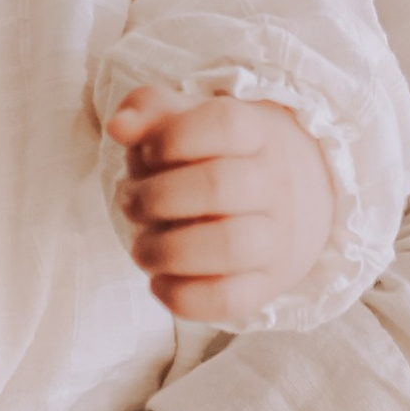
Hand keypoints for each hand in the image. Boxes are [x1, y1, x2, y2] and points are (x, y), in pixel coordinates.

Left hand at [109, 90, 337, 322]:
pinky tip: (159, 281)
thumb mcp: (189, 122)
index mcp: (258, 134)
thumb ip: (150, 110)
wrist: (288, 205)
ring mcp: (275, 239)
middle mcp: (275, 185)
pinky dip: (183, 296)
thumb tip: (121, 127)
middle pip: (220, 186)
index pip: (225, 124)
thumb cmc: (219, 158)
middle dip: (157, 197)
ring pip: (229, 246)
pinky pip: (228, 300)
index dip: (173, 137)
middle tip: (131, 205)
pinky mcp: (264, 287)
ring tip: (142, 249)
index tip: (148, 152)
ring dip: (167, 251)